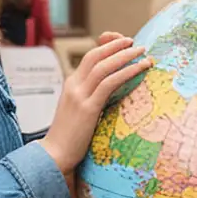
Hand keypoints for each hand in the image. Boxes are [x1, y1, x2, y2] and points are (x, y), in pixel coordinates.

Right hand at [40, 33, 149, 174]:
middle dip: (116, 46)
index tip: (123, 44)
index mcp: (71, 85)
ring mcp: (79, 96)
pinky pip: (109, 83)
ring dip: (125, 56)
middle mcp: (74, 86)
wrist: (54, 155)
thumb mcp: (79, 113)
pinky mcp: (88, 108)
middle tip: (134, 42)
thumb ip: (91, 100)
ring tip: (142, 52)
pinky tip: (139, 68)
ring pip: (104, 66)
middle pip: (96, 55)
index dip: (107, 47)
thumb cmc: (69, 139)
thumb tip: (110, 96)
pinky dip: (126, 72)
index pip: (90, 57)